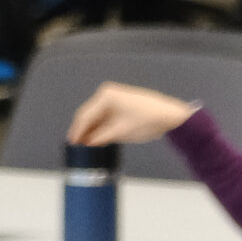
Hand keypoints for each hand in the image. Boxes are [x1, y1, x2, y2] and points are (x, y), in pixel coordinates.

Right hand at [69, 82, 196, 145]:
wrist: (170, 117)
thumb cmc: (146, 121)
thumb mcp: (120, 132)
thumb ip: (100, 138)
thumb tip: (87, 143)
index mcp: (105, 96)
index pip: (85, 115)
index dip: (77, 131)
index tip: (72, 144)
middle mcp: (108, 94)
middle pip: (89, 114)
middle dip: (83, 130)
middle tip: (76, 146)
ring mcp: (115, 98)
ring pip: (97, 116)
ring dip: (92, 130)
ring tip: (86, 145)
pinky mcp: (122, 105)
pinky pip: (106, 116)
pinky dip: (101, 127)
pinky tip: (98, 138)